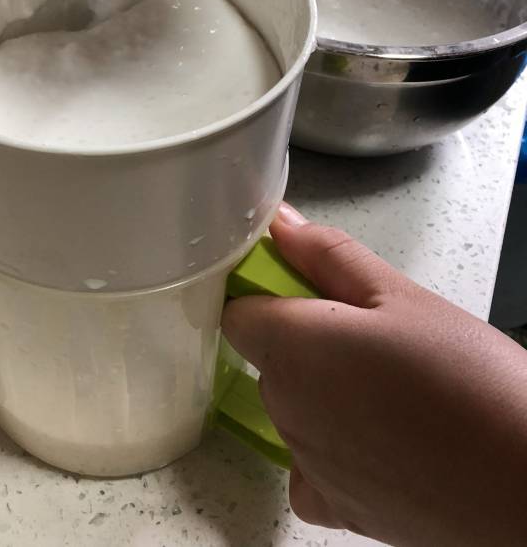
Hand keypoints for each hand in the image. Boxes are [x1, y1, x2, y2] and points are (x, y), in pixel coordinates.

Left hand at [222, 203, 526, 546]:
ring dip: (323, 394)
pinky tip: (377, 439)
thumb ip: (328, 256)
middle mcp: (286, 408)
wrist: (523, 483)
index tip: (305, 291)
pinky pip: (309, 471)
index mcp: (293, 347)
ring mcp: (308, 463)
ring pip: (293, 410)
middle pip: (270, 360)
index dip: (266, 296)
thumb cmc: (470, 379)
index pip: (238, 312)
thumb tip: (279, 226)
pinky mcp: (338, 510)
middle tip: (373, 338)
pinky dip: (330, 455)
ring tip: (393, 389)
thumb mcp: (401, 295)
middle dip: (306, 342)